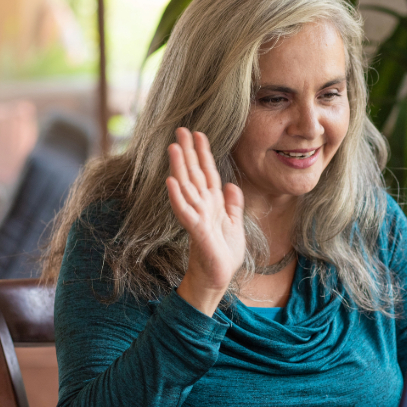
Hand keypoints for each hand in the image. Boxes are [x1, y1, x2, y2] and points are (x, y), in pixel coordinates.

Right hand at [167, 127, 245, 315]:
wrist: (219, 277)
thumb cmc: (224, 253)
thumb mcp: (235, 224)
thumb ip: (233, 204)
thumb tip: (230, 184)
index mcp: (213, 203)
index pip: (207, 173)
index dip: (204, 154)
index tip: (199, 133)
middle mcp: (202, 206)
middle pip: (194, 174)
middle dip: (188, 152)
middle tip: (181, 129)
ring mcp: (197, 218)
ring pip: (186, 188)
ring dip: (180, 168)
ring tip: (174, 147)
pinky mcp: (196, 232)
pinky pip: (185, 212)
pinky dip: (177, 197)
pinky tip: (171, 182)